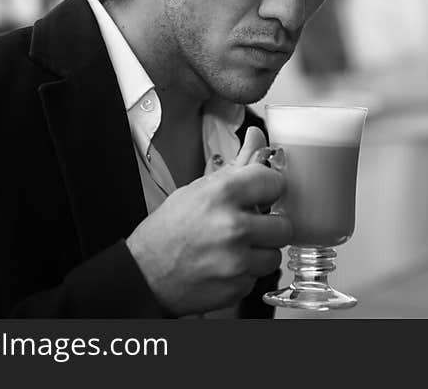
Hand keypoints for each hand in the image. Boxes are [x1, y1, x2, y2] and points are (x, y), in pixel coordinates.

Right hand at [125, 126, 292, 315]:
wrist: (144, 274)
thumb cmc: (167, 230)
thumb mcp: (199, 189)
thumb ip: (237, 166)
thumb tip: (257, 139)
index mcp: (222, 195)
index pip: (275, 182)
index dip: (269, 188)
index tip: (262, 192)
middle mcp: (232, 228)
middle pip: (284, 225)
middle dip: (269, 225)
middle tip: (249, 224)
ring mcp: (236, 261)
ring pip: (275, 255)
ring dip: (260, 252)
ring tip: (235, 247)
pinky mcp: (237, 288)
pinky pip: (257, 277)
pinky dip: (245, 273)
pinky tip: (225, 264)